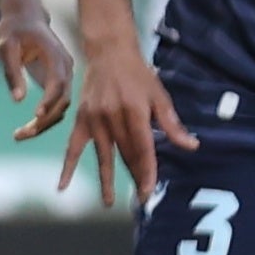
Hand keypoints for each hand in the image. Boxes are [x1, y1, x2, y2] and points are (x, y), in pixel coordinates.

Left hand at [0, 9, 75, 142]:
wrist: (24, 19)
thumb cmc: (13, 30)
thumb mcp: (5, 46)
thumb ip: (12, 71)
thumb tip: (18, 100)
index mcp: (56, 55)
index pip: (58, 82)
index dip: (50, 99)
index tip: (36, 114)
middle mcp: (65, 69)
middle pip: (62, 100)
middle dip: (45, 120)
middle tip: (21, 134)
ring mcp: (63, 78)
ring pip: (60, 108)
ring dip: (43, 125)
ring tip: (18, 136)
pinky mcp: (56, 85)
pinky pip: (54, 107)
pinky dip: (42, 120)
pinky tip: (24, 130)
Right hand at [55, 36, 195, 205]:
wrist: (109, 53)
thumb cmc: (139, 74)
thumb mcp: (160, 96)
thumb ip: (172, 124)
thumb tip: (192, 146)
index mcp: (134, 111)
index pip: (142, 148)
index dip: (147, 170)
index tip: (150, 189)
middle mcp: (112, 117)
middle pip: (125, 154)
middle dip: (134, 177)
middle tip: (142, 199)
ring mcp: (94, 119)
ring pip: (103, 154)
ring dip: (106, 180)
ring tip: (109, 202)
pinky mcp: (81, 119)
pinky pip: (73, 147)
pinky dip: (67, 167)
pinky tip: (63, 185)